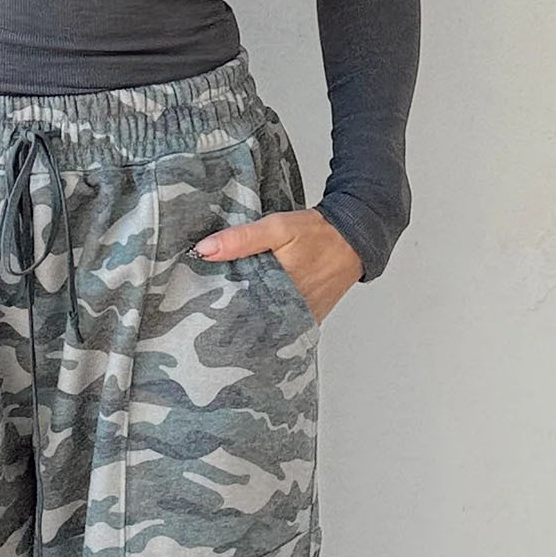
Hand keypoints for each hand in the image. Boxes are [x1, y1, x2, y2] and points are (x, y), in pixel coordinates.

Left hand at [192, 206, 362, 324]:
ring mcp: (302, 319)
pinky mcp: (309, 320)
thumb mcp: (278, 228)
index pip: (238, 313)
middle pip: (251, 324)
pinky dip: (269, 321)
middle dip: (230, 322)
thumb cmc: (319, 233)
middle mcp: (291, 313)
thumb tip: (204, 250)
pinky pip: (284, 327)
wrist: (356, 237)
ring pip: (267, 328)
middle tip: (206, 322)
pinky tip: (253, 317)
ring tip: (224, 324)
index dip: (217, 314)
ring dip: (249, 323)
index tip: (199, 313)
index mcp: (280, 293)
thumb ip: (241, 240)